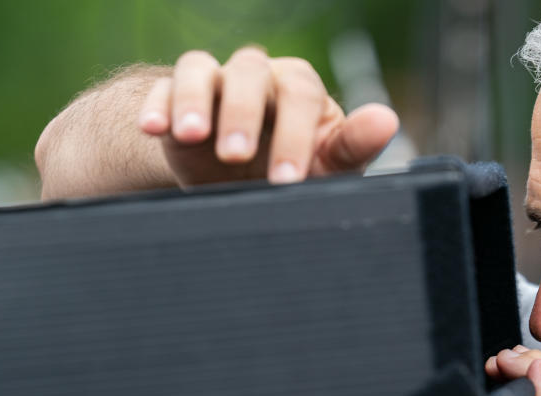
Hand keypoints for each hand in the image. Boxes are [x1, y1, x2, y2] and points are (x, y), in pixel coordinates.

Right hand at [136, 47, 398, 186]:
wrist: (238, 182)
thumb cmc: (293, 171)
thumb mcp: (325, 167)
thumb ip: (353, 146)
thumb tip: (387, 119)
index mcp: (300, 88)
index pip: (300, 96)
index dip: (294, 135)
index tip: (287, 178)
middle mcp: (258, 76)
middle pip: (250, 74)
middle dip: (242, 115)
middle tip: (236, 158)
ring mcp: (214, 82)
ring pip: (200, 68)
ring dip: (194, 100)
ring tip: (192, 137)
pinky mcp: (174, 97)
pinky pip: (161, 88)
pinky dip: (157, 106)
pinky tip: (153, 130)